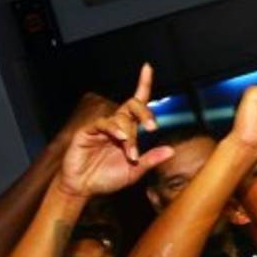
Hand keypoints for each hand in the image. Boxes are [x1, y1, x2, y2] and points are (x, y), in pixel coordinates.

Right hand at [57, 64, 171, 198]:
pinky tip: (121, 138)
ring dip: (129, 135)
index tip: (147, 67)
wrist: (84, 188)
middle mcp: (116, 124)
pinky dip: (114, 129)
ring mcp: (102, 127)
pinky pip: (103, 123)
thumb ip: (151, 160)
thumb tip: (172, 150)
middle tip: (152, 127)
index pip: (137, 103)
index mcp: (128, 130)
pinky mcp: (87, 131)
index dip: (143, 84)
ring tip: (130, 153)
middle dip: (144, 113)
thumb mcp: (135, 171)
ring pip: (120, 118)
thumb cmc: (107, 178)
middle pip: (132, 105)